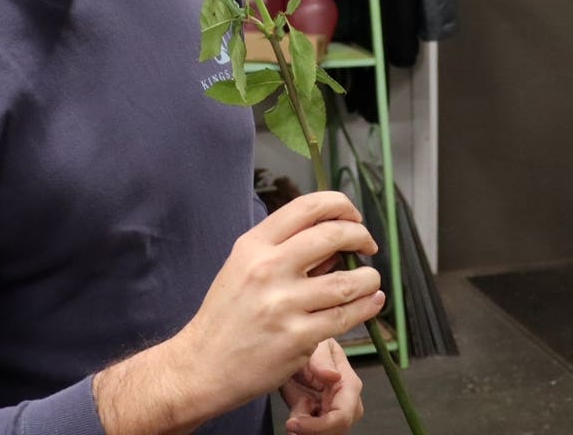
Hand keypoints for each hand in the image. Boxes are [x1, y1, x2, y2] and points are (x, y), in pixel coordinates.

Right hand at [94, 192, 382, 434]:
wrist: (201, 367)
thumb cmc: (226, 317)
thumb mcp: (243, 268)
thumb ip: (284, 251)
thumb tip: (334, 241)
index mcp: (254, 245)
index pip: (307, 207)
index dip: (340, 206)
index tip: (353, 216)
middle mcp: (268, 268)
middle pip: (333, 235)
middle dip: (361, 236)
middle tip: (368, 245)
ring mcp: (284, 304)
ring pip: (347, 281)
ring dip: (369, 277)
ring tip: (370, 279)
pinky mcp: (297, 338)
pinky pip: (344, 316)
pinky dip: (366, 306)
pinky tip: (372, 302)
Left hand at [281, 338, 363, 434]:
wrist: (296, 351)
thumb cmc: (308, 343)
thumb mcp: (313, 346)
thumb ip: (321, 360)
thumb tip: (334, 376)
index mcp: (349, 383)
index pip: (342, 414)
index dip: (320, 426)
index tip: (294, 423)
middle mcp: (346, 400)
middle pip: (337, 428)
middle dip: (314, 431)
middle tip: (291, 424)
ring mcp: (335, 410)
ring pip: (328, 432)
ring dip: (307, 431)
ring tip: (292, 419)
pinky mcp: (323, 417)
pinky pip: (317, 432)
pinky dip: (303, 430)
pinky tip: (294, 420)